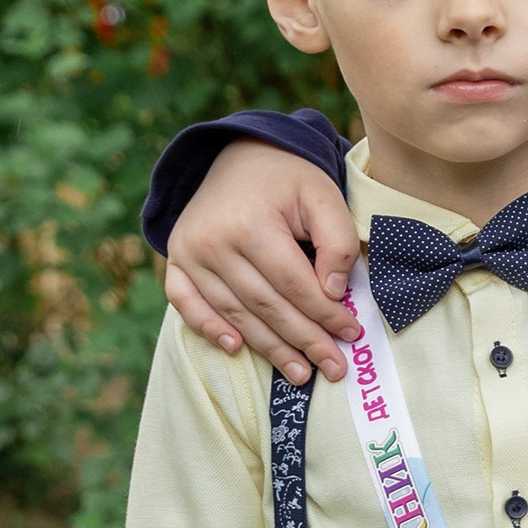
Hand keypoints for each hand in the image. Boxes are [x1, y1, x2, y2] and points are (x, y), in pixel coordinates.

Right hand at [162, 142, 361, 384]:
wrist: (240, 154)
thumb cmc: (288, 179)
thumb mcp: (324, 195)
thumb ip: (336, 240)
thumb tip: (333, 292)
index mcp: (251, 223)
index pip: (294, 284)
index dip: (324, 314)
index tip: (351, 334)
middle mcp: (214, 241)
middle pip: (265, 305)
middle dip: (303, 341)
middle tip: (333, 368)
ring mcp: (190, 252)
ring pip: (234, 312)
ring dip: (268, 348)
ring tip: (300, 373)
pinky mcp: (176, 258)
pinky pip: (185, 303)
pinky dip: (207, 327)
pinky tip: (236, 348)